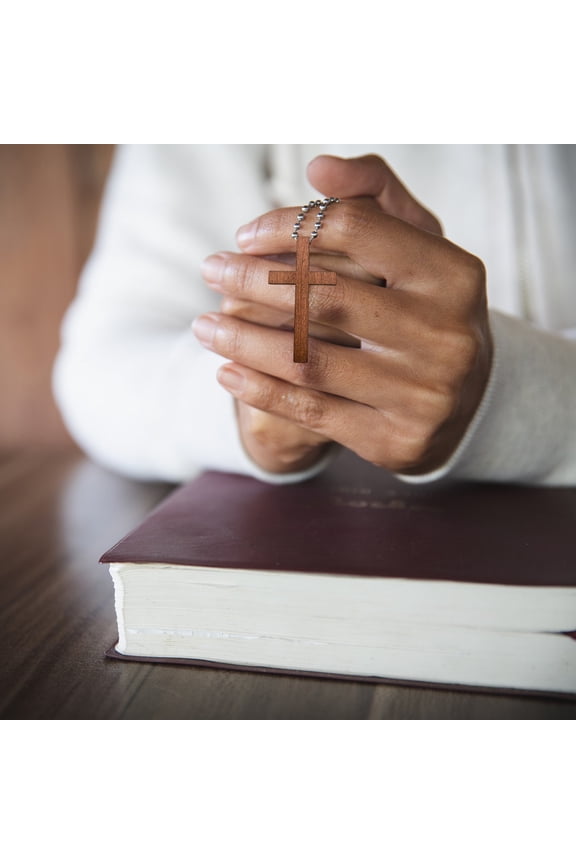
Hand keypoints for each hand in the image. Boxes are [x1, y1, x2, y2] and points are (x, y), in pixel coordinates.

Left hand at [195, 155, 489, 475]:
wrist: (469, 401)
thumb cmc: (427, 308)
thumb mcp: (418, 245)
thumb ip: (373, 196)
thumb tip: (319, 167)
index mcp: (453, 275)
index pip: (356, 229)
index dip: (288, 226)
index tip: (243, 235)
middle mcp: (444, 336)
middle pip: (325, 298)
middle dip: (252, 282)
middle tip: (210, 270)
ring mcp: (421, 394)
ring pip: (308, 361)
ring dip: (242, 341)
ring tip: (202, 326)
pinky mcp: (394, 441)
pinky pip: (311, 411)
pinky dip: (260, 390)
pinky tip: (226, 371)